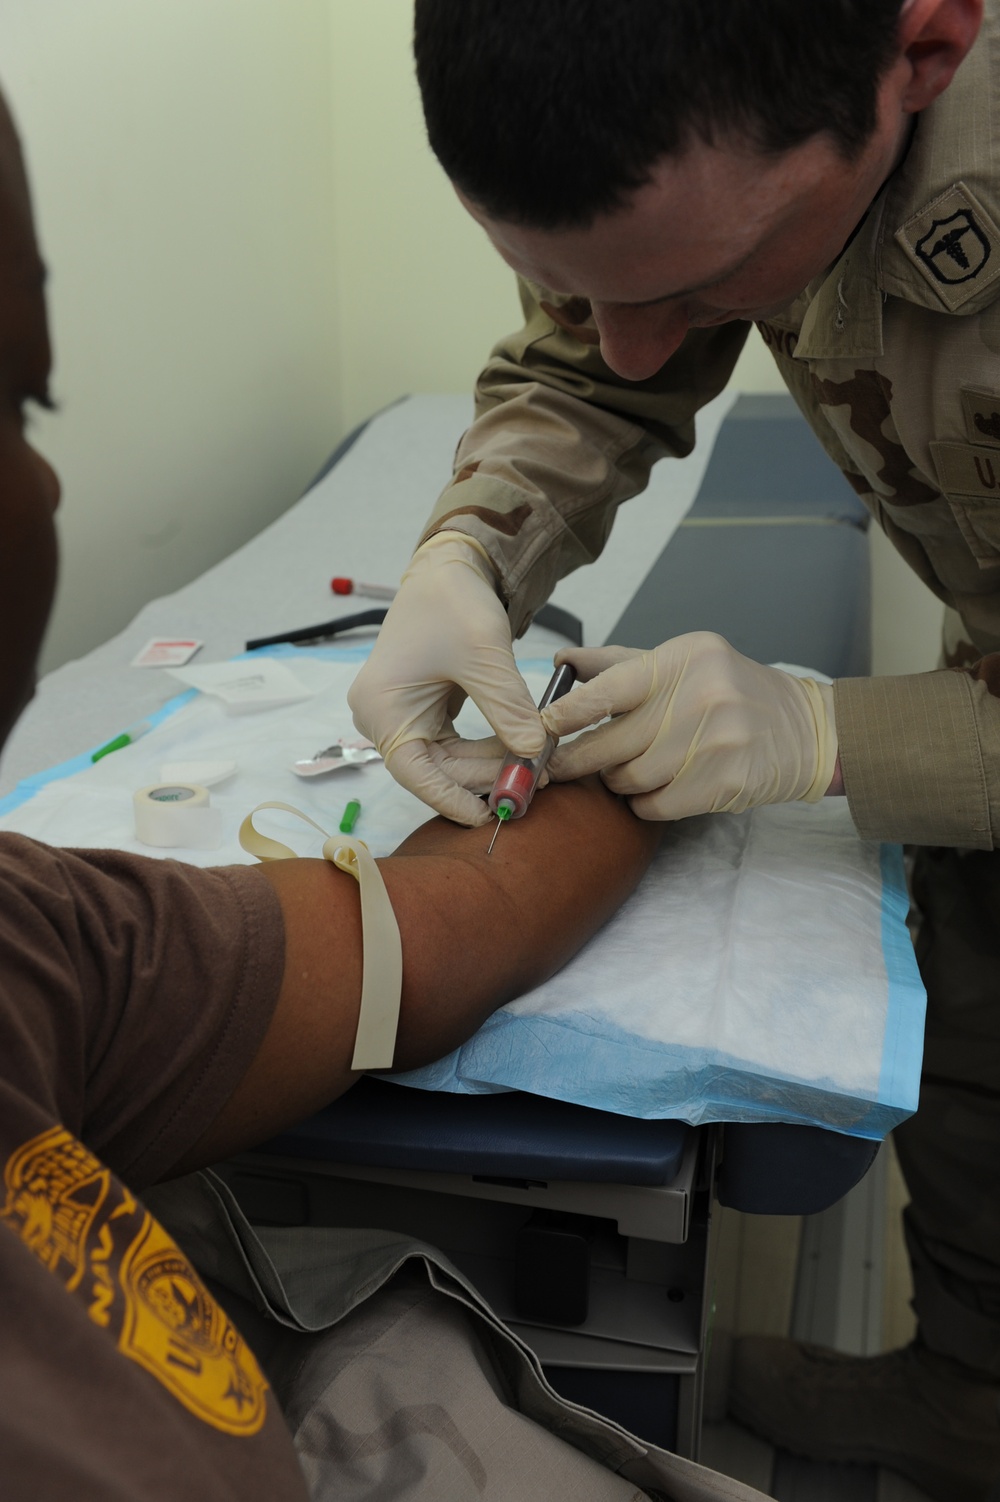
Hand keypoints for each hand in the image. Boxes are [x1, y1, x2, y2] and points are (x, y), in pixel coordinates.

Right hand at [348, 534, 545, 824]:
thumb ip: (508, 708)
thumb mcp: (485, 656)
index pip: (415, 772)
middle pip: (434, 769)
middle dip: (482, 777)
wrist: (450, 567)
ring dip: (487, 764)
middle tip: (531, 783)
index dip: (452, 798)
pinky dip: (484, 748)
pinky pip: (452, 743)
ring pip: (447, 759)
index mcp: (381, 706)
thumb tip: (535, 754)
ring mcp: (401, 713)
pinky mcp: (422, 709)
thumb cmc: (455, 602)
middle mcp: (383, 716)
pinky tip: (518, 750)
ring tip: (533, 765)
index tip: (491, 815)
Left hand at [541, 633, 837, 819]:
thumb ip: (620, 664)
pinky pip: (654, 806)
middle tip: (559, 766)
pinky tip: (658, 788)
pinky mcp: (724, 784)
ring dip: (618, 781)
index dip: (567, 713)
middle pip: (611, 744)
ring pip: (629, 779)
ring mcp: (716, 743)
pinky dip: (644, 803)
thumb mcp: (684, 663)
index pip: (609, 689)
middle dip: (577, 759)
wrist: (805, 731)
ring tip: (632, 769)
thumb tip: (563, 662)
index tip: (542, 727)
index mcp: (684, 660)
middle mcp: (701, 698)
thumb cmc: (733, 693)